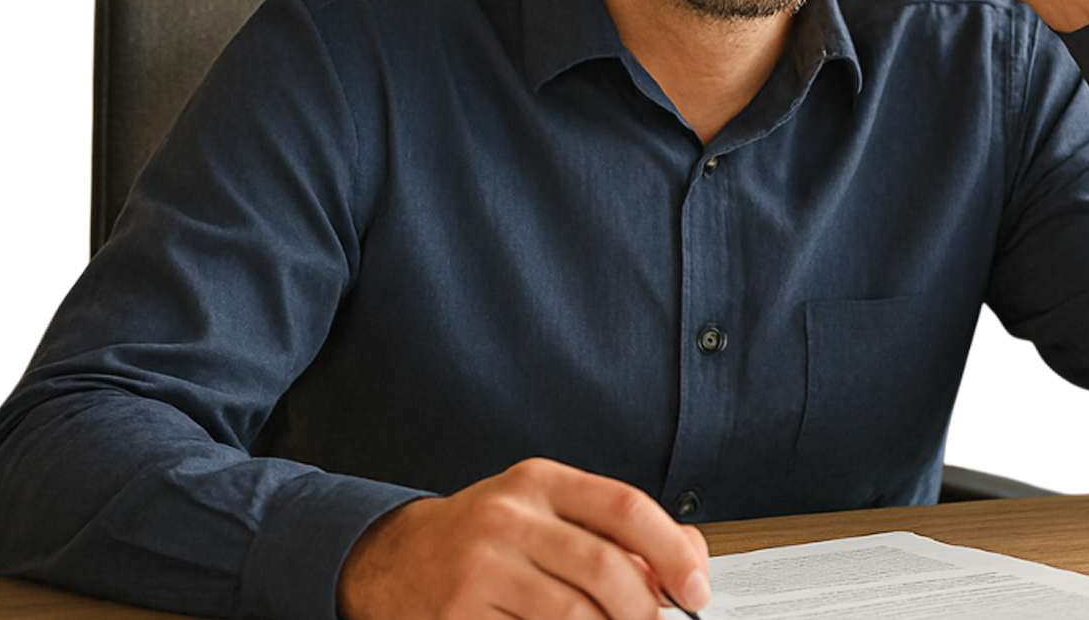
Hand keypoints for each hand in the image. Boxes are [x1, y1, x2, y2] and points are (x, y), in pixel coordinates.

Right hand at [336, 457, 710, 619]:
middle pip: (605, 568)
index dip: (672, 551)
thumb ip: (611, 529)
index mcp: (536, 481)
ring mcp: (479, 567)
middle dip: (644, 610)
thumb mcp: (541, 511)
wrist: (392, 560)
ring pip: (574, 616)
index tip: (696, 589)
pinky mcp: (459, 614)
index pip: (623, 506)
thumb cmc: (482, 538)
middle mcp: (506, 516)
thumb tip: (688, 558)